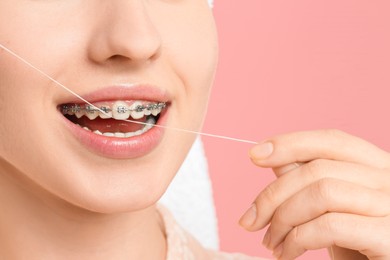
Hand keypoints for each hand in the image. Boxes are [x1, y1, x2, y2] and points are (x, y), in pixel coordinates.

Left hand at [239, 130, 389, 259]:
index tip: (255, 155)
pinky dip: (298, 239)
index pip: (331, 140)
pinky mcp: (389, 235)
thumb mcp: (330, 209)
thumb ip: (309, 181)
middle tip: (250, 221)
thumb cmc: (357, 246)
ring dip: (283, 219)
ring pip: (321, 192)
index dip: (290, 143)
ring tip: (270, 242)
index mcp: (377, 166)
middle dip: (273, 195)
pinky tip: (287, 253)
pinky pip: (330, 225)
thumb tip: (274, 158)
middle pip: (317, 168)